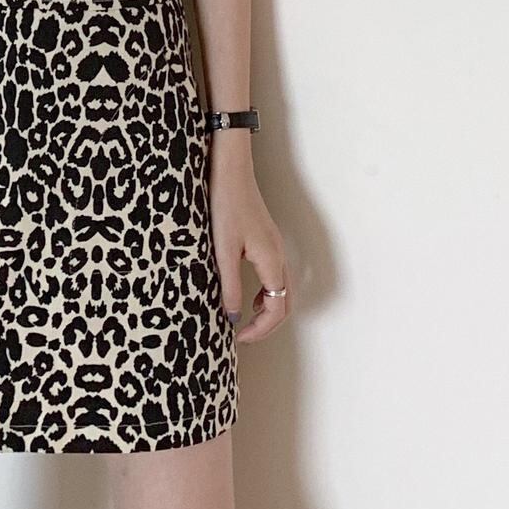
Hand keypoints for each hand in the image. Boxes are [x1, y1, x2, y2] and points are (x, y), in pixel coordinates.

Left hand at [209, 144, 291, 340]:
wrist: (230, 170)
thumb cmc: (226, 205)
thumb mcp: (222, 251)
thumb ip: (229, 286)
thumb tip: (232, 316)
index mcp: (271, 261)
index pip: (277, 308)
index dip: (261, 329)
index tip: (238, 337)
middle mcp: (279, 256)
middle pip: (286, 302)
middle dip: (268, 324)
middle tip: (244, 336)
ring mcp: (275, 248)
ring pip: (282, 290)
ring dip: (269, 310)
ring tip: (246, 321)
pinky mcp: (267, 241)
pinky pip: (275, 277)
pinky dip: (267, 293)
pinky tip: (249, 297)